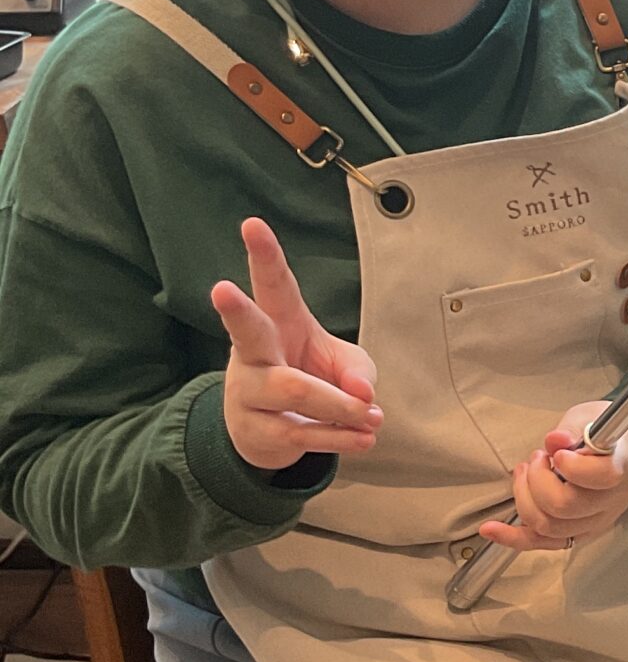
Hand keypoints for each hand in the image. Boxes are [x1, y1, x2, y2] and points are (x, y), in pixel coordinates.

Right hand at [213, 217, 381, 472]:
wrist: (273, 436)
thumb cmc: (313, 379)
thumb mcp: (345, 365)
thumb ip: (358, 371)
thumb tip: (361, 395)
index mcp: (278, 322)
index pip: (272, 285)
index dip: (264, 255)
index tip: (252, 224)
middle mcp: (254, 353)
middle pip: (247, 332)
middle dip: (235, 311)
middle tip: (221, 289)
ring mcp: (249, 392)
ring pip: (292, 392)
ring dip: (338, 405)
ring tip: (372, 415)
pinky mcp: (256, 431)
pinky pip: (302, 433)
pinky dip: (341, 436)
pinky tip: (365, 437)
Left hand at [479, 402, 627, 554]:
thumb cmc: (611, 437)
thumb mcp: (593, 418)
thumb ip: (572, 429)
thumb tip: (555, 440)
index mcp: (620, 468)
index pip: (599, 477)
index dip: (572, 467)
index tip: (558, 454)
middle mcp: (608, 502)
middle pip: (564, 506)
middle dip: (537, 480)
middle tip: (538, 458)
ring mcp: (593, 522)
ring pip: (548, 526)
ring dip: (524, 498)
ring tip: (526, 473)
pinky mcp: (577, 533)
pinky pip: (542, 543)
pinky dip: (513, 538)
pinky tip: (491, 529)